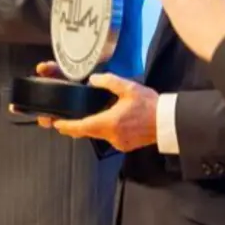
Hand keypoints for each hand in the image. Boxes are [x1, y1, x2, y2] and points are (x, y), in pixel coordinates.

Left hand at [37, 69, 160, 151]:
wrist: (167, 121)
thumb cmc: (149, 104)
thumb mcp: (128, 88)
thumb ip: (108, 81)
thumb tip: (92, 79)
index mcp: (109, 122)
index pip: (82, 127)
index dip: (67, 126)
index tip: (57, 125)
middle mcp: (111, 136)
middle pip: (88, 132)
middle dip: (77, 127)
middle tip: (66, 122)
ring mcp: (119, 142)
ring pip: (100, 135)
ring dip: (95, 127)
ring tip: (95, 116)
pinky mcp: (126, 145)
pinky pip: (111, 138)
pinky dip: (108, 131)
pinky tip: (114, 122)